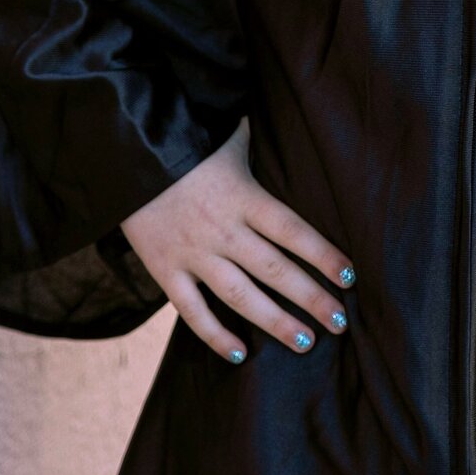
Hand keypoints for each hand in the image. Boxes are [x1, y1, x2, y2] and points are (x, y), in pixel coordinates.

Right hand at [118, 116, 354, 361]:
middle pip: (275, 270)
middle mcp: (222, 229)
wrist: (124, 154)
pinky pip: (192, 311)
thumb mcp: (228, 134)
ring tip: (306, 342)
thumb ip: (259, 141)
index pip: (293, 231)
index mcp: (243, 195)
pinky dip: (215, 335)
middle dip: (311, 298)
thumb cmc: (186, 140)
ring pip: (240, 296)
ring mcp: (193, 253)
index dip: (324, 255)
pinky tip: (241, 355)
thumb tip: (290, 120)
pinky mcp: (164, 270)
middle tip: (340, 322)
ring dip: (274, 321)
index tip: (351, 277)